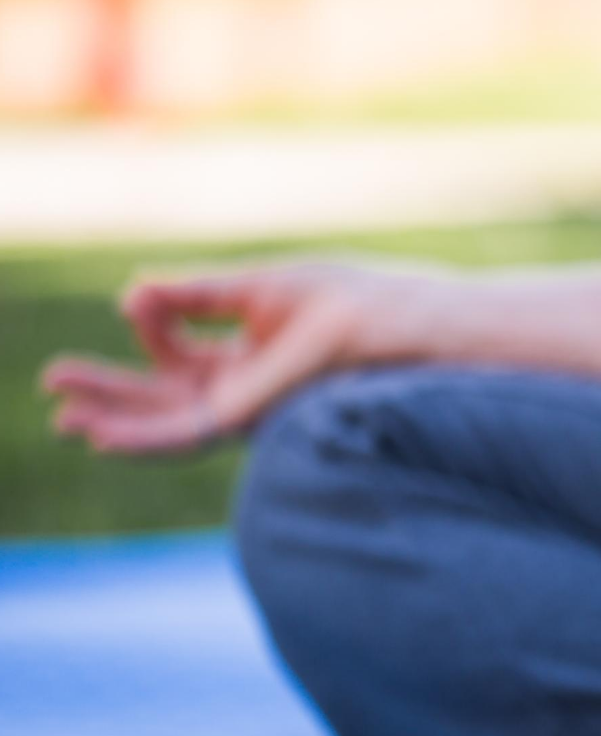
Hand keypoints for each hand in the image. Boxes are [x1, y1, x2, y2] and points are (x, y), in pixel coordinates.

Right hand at [42, 260, 444, 454]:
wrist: (402, 322)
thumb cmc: (349, 301)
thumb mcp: (261, 288)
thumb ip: (200, 294)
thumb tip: (137, 290)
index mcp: (251, 360)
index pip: (180, 352)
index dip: (152, 325)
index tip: (139, 296)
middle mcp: (250, 393)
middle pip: (164, 397)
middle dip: (109, 392)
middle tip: (53, 381)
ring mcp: (255, 412)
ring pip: (170, 423)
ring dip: (115, 419)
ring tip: (66, 415)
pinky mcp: (259, 423)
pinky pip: (191, 437)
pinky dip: (146, 436)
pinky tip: (105, 435)